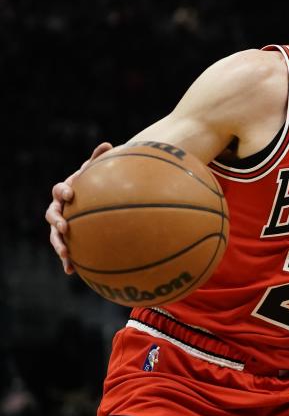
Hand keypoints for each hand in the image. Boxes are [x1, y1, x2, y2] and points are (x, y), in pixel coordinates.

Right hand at [45, 142, 112, 273]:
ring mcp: (60, 225)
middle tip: (64, 227)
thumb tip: (108, 144)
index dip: (63, 191)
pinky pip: (66, 250)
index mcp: (64, 192)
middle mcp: (58, 208)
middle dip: (57, 221)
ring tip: (65, 253)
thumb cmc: (93, 185)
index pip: (59, 190)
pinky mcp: (67, 239)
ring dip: (58, 244)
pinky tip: (72, 272)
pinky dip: (68, 261)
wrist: (88, 200)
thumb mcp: (95, 173)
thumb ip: (98, 160)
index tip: (71, 194)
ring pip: (54, 235)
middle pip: (51, 214)